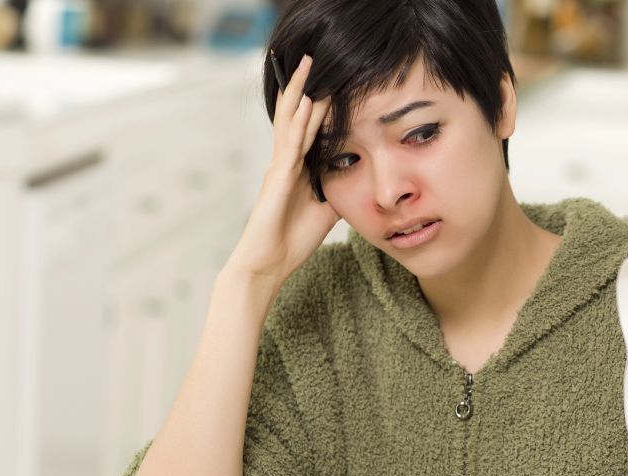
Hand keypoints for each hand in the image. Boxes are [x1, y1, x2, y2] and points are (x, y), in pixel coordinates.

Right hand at [225, 54, 338, 284]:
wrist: (268, 264)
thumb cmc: (291, 240)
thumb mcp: (326, 212)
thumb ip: (337, 192)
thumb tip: (359, 181)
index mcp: (296, 169)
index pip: (309, 129)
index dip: (318, 105)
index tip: (332, 81)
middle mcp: (284, 163)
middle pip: (295, 117)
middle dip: (305, 88)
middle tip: (313, 58)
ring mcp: (279, 168)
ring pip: (291, 123)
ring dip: (300, 94)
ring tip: (308, 67)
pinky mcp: (277, 180)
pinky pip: (290, 145)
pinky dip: (298, 124)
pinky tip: (305, 104)